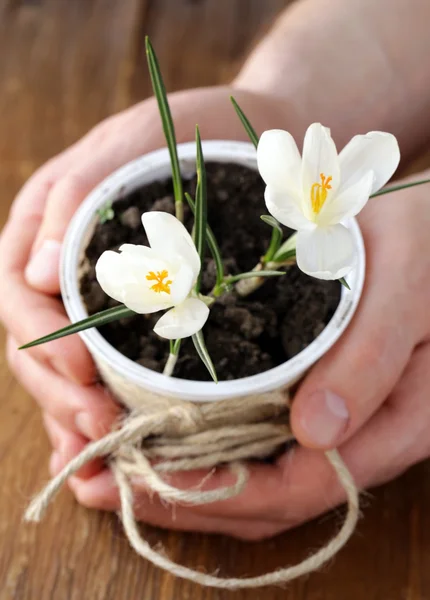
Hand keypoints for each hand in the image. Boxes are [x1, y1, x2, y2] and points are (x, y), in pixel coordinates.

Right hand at [1, 85, 286, 479]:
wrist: (253, 146)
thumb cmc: (194, 132)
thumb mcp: (134, 140)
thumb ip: (77, 194)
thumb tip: (32, 271)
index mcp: (47, 228)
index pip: (20, 297)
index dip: (44, 342)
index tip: (85, 374)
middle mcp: (64, 272)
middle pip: (37, 346)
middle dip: (64, 393)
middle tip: (102, 429)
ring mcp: (98, 301)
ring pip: (69, 369)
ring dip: (82, 414)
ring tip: (110, 450)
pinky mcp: (137, 321)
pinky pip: (109, 372)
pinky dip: (108, 410)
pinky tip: (119, 448)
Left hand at [46, 173, 429, 539]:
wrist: (427, 231)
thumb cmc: (422, 243)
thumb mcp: (402, 283)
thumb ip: (370, 357)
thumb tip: (314, 434)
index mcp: (397, 422)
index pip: (301, 487)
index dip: (221, 491)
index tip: (144, 472)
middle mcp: (365, 436)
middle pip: (267, 496)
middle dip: (182, 495)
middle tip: (98, 477)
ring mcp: (338, 420)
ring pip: (258, 476)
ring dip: (184, 478)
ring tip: (110, 460)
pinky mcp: (316, 395)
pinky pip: (258, 441)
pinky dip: (204, 444)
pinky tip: (155, 427)